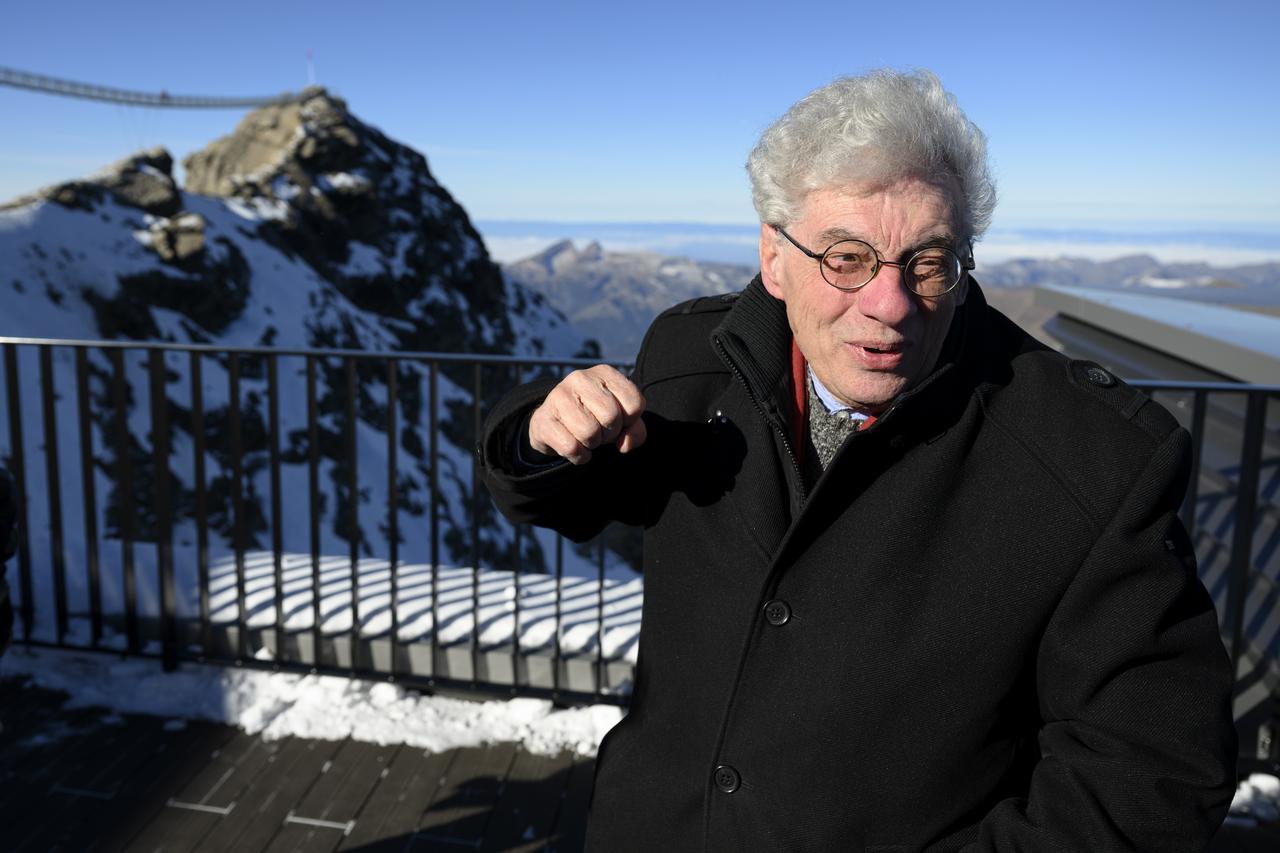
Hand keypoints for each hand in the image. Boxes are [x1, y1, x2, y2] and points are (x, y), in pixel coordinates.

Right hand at [528, 365, 646, 464]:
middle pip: (612, 417)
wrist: (552, 422)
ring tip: (586, 437)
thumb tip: (624, 444)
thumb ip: (635, 431)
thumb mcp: (621, 420)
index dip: (629, 421)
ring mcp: (559, 396)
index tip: (617, 420)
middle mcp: (581, 378)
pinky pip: (571, 447)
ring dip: (592, 444)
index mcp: (605, 373)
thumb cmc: (594, 418)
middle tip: (600, 431)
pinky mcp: (543, 418)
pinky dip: (579, 456)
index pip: (635, 403)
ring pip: (590, 432)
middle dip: (610, 434)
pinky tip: (575, 447)